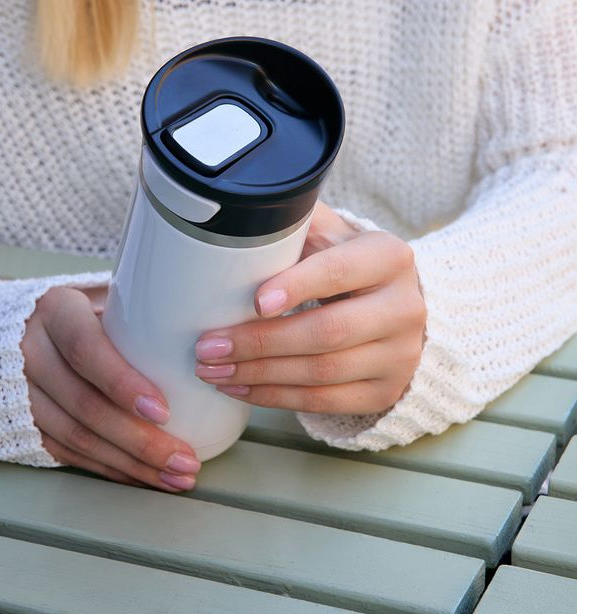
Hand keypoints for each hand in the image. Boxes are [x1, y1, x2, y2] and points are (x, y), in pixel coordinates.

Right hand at [21, 284, 199, 490]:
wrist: (21, 324)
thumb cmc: (86, 308)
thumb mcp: (106, 295)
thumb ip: (144, 308)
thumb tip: (211, 324)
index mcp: (55, 310)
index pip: (85, 348)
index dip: (122, 383)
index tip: (163, 410)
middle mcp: (30, 350)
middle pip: (84, 404)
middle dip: (139, 440)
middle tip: (184, 459)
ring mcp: (23, 391)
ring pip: (77, 437)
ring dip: (131, 463)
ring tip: (176, 476)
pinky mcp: (26, 422)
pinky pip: (69, 453)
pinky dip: (111, 468)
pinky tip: (144, 477)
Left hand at [194, 202, 425, 414]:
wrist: (392, 306)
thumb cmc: (343, 263)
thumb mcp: (329, 233)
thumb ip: (293, 222)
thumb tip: (233, 211)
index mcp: (388, 257)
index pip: (339, 272)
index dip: (298, 286)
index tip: (255, 301)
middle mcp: (404, 308)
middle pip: (328, 331)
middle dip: (260, 342)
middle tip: (208, 345)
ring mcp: (400, 355)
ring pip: (322, 372)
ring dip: (258, 375)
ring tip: (212, 369)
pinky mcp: (385, 391)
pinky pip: (323, 402)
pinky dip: (274, 397)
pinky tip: (238, 388)